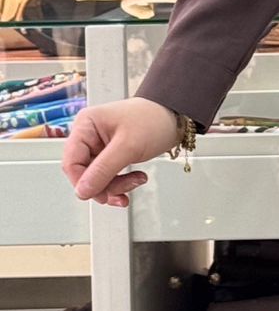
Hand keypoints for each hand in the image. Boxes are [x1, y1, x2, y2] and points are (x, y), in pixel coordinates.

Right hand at [61, 97, 184, 207]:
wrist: (176, 117)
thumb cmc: (153, 120)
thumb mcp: (128, 146)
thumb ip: (103, 170)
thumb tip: (83, 191)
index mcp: (86, 126)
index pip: (71, 162)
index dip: (82, 181)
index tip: (99, 193)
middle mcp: (89, 136)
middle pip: (83, 173)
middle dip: (104, 186)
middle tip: (123, 191)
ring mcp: (100, 146)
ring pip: (97, 178)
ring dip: (116, 186)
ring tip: (137, 180)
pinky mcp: (112, 155)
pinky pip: (109, 177)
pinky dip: (122, 183)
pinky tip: (137, 179)